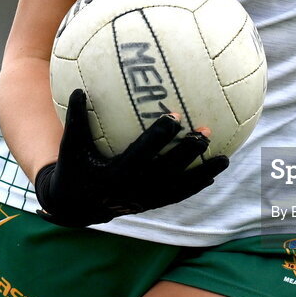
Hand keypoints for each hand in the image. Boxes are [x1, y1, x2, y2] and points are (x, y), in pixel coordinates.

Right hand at [35, 88, 228, 226]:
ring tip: (225, 159)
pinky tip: (213, 174)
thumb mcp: (70, 146)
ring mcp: (145, 200)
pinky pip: (178, 195)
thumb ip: (76, 119)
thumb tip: (78, 89)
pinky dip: (196, 185)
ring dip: (203, 173)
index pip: (142, 153)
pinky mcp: (151, 205)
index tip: (174, 116)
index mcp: (115, 174)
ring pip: (179, 187)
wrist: (75, 207)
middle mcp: (133, 190)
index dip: (159, 135)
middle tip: (205, 132)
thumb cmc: (74, 169)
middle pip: (167, 171)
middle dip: (187, 152)